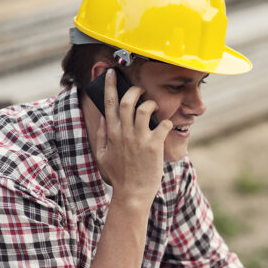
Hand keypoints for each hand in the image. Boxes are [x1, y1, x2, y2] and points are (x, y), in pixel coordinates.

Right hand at [96, 69, 172, 206]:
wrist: (132, 194)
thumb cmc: (119, 176)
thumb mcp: (103, 156)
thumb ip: (102, 136)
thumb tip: (104, 119)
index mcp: (111, 133)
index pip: (108, 103)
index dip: (109, 85)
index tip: (111, 73)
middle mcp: (124, 133)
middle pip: (128, 101)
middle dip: (134, 90)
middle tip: (140, 90)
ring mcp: (139, 139)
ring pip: (144, 109)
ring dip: (151, 103)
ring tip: (153, 107)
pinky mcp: (154, 146)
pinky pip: (162, 124)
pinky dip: (166, 122)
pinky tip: (165, 126)